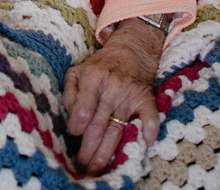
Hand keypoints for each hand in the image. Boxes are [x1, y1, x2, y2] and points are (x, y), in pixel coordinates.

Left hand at [62, 18, 162, 173]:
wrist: (130, 50)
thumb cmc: (99, 66)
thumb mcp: (78, 71)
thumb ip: (70, 92)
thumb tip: (72, 118)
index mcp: (93, 77)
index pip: (83, 107)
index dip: (77, 125)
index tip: (74, 134)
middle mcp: (112, 86)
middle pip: (99, 124)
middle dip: (89, 148)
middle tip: (83, 165)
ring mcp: (130, 94)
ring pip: (118, 129)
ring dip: (107, 152)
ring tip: (97, 168)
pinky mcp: (146, 100)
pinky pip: (150, 120)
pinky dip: (146, 135)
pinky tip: (138, 148)